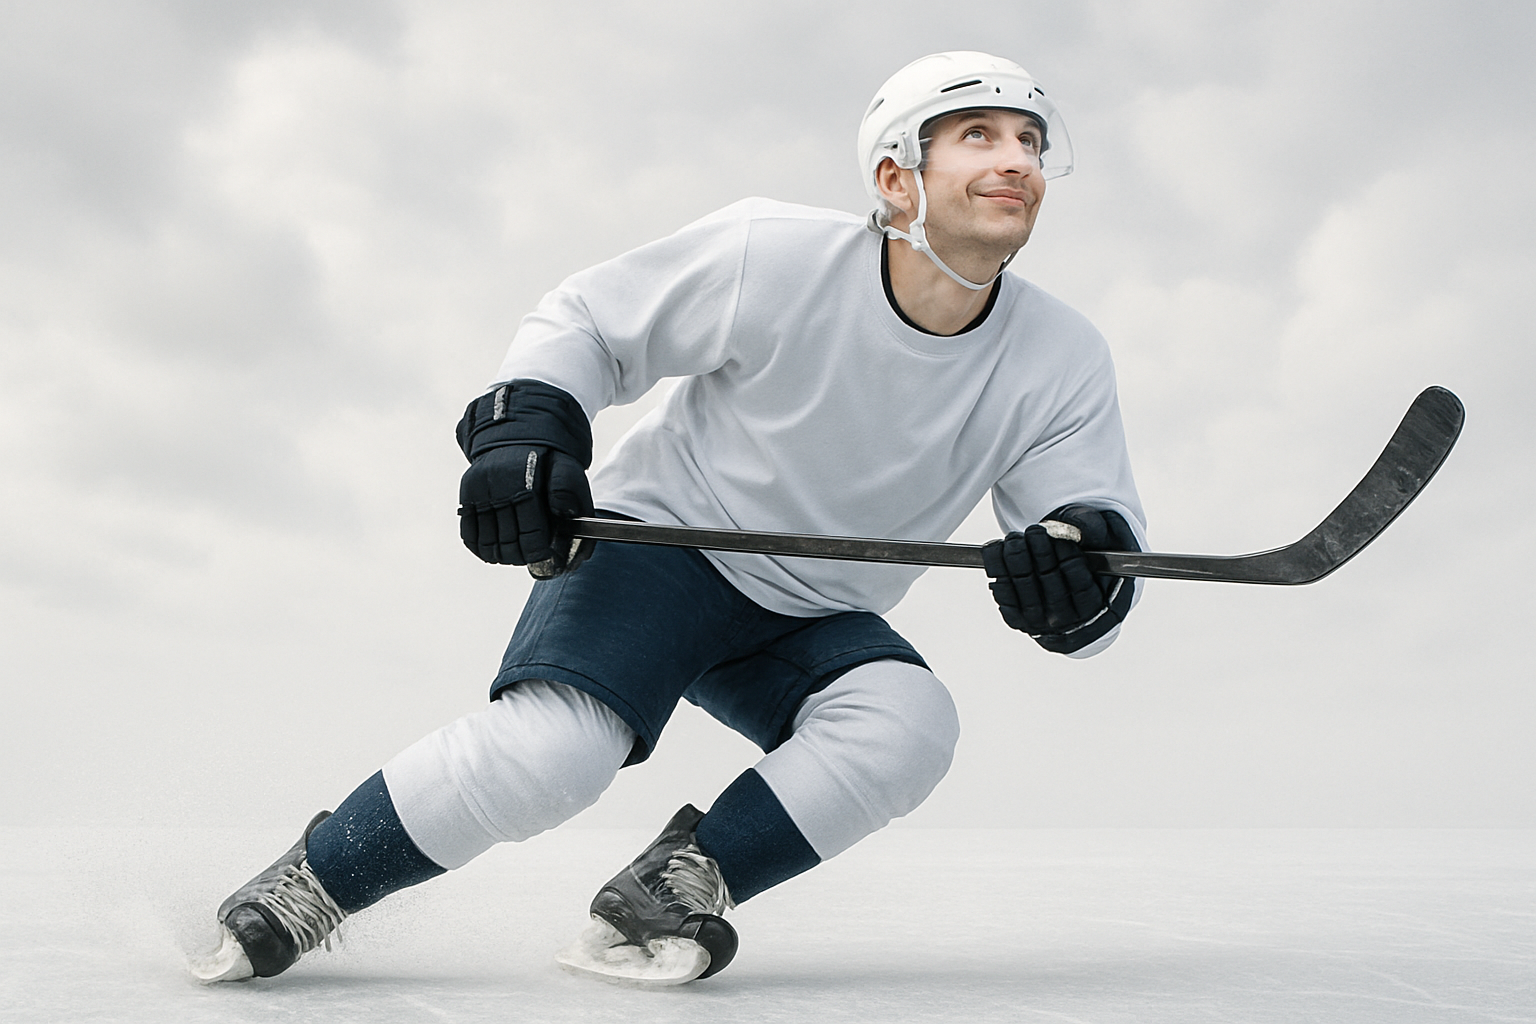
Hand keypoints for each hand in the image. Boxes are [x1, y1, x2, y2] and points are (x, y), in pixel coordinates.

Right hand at [458, 445, 593, 574]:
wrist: (515, 430)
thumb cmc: (546, 456)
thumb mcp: (567, 467)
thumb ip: (569, 492)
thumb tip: (566, 517)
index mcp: (524, 484)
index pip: (530, 535)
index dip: (540, 555)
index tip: (548, 561)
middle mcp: (496, 489)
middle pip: (508, 544)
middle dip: (524, 557)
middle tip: (535, 557)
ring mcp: (478, 492)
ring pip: (488, 545)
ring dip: (504, 556)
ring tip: (518, 553)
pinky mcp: (466, 494)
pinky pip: (469, 535)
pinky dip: (482, 548)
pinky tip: (497, 548)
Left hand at [981, 504, 1138, 654]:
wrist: (1071, 579)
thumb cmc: (1091, 554)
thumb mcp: (1105, 537)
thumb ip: (1095, 529)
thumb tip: (1078, 529)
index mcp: (1105, 609)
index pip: (1082, 585)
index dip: (1068, 558)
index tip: (1058, 535)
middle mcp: (1073, 623)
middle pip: (1051, 588)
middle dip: (1040, 554)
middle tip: (1034, 531)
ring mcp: (1044, 625)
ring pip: (1025, 592)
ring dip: (1016, 560)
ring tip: (1016, 538)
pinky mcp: (1019, 621)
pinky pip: (1005, 598)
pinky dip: (998, 571)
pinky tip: (997, 550)